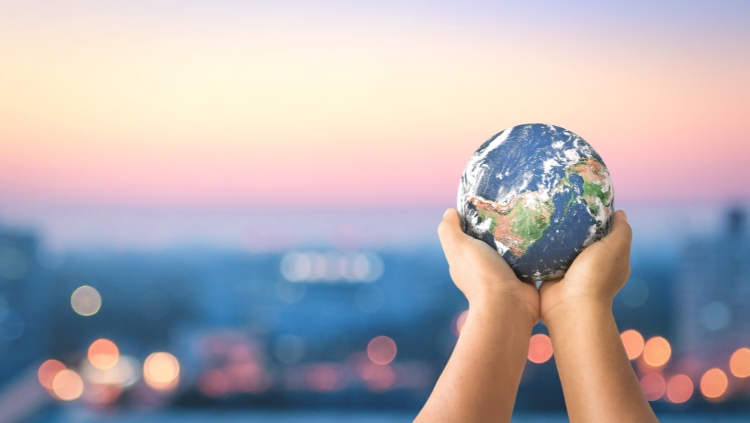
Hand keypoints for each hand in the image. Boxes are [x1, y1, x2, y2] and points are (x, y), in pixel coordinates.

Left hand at [438, 208, 539, 323]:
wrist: (509, 305)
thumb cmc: (482, 274)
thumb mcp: (459, 247)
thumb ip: (449, 229)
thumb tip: (450, 212)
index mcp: (465, 259)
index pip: (468, 234)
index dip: (475, 219)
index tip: (488, 202)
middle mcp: (483, 267)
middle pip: (492, 240)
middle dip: (501, 226)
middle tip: (514, 207)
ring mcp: (505, 273)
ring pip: (513, 249)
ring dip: (520, 237)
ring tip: (531, 216)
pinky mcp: (524, 278)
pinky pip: (531, 260)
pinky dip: (536, 250)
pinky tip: (543, 235)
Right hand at [539, 210, 631, 323]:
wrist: (570, 304)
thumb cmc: (596, 275)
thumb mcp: (615, 247)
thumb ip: (621, 230)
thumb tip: (620, 213)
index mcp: (613, 261)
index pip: (610, 236)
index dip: (602, 221)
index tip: (588, 205)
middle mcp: (594, 267)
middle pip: (586, 241)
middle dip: (577, 227)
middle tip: (564, 208)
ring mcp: (573, 272)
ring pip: (567, 249)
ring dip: (559, 238)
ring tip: (548, 218)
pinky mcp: (554, 276)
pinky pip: (549, 259)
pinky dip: (545, 249)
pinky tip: (537, 236)